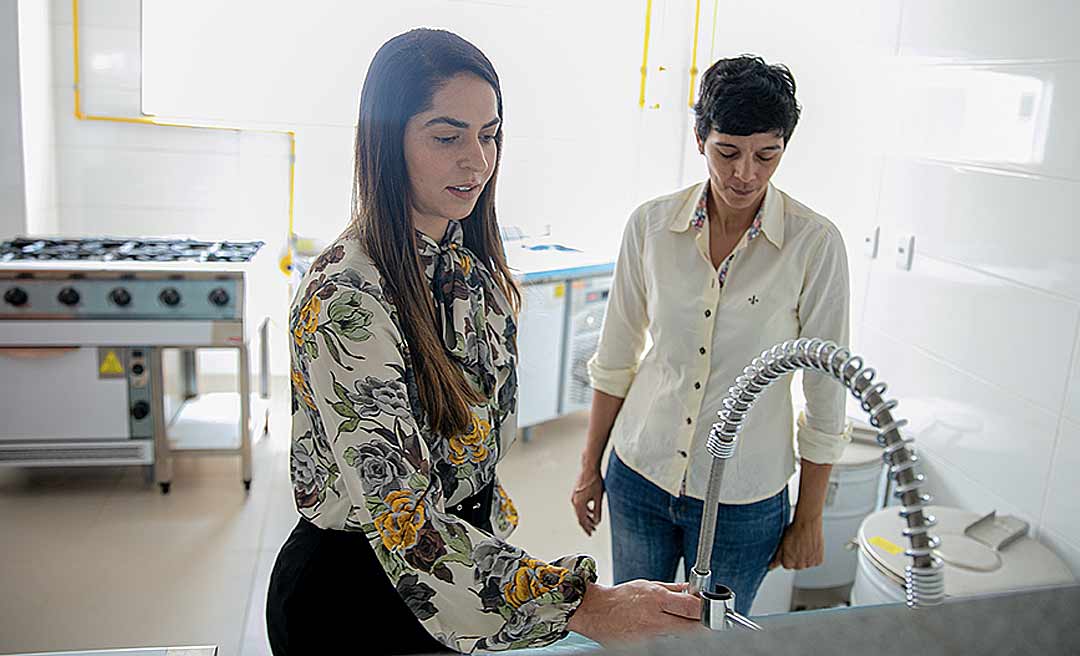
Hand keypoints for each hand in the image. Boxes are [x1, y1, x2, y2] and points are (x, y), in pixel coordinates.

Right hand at [567, 580, 702, 644]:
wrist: (596, 612)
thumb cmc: (620, 597)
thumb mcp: (647, 585)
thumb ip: (672, 588)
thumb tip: (691, 589)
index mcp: (657, 599)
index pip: (692, 608)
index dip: (704, 609)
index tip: (707, 608)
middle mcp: (655, 619)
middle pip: (692, 628)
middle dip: (700, 624)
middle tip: (701, 621)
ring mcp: (650, 636)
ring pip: (679, 636)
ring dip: (682, 630)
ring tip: (673, 622)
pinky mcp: (643, 647)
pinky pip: (663, 643)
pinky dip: (666, 637)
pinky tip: (660, 630)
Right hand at [571, 463, 604, 535]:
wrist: (589, 467)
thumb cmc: (594, 481)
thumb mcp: (598, 498)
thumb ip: (597, 511)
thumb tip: (597, 521)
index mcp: (578, 504)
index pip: (582, 520)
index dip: (587, 528)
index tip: (591, 534)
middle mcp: (574, 501)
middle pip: (580, 516)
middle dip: (587, 524)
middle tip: (592, 531)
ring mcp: (574, 496)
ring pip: (580, 510)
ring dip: (586, 517)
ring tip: (593, 522)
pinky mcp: (576, 492)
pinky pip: (580, 504)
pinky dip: (585, 509)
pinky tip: (592, 510)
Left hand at [769, 516, 823, 569]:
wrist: (808, 523)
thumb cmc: (794, 531)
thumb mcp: (782, 544)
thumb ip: (777, 557)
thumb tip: (770, 567)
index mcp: (788, 564)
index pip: (786, 565)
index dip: (787, 555)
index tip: (790, 548)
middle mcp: (799, 566)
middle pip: (797, 565)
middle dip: (797, 557)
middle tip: (798, 545)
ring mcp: (809, 564)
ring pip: (806, 563)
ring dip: (806, 556)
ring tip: (805, 544)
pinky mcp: (819, 561)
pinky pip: (815, 561)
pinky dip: (814, 555)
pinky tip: (811, 546)